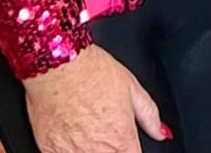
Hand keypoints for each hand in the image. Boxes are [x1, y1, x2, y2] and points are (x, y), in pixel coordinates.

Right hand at [23, 44, 168, 152]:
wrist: (58, 65)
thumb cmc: (93, 71)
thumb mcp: (131, 87)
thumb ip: (150, 115)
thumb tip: (162, 132)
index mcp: (121, 139)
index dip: (131, 151)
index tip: (128, 144)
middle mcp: (97, 152)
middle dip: (111, 149)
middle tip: (105, 131)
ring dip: (89, 149)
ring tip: (86, 129)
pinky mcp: (49, 152)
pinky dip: (68, 149)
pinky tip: (70, 132)